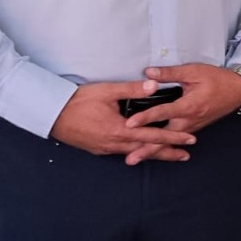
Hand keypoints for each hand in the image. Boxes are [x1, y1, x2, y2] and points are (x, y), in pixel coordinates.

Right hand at [49, 80, 197, 161]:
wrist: (50, 113)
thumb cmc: (77, 101)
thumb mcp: (107, 91)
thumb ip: (132, 89)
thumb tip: (154, 85)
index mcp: (119, 130)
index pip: (153, 135)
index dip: (173, 137)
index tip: (190, 139)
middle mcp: (114, 144)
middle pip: (146, 150)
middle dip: (167, 152)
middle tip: (185, 155)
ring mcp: (104, 148)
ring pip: (134, 152)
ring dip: (152, 153)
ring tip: (168, 154)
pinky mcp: (97, 149)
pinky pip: (121, 152)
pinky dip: (135, 151)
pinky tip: (140, 150)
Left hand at [121, 64, 240, 163]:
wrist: (238, 91)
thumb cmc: (218, 79)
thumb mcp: (194, 71)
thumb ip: (170, 73)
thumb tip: (148, 73)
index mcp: (189, 106)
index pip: (163, 113)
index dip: (145, 118)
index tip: (129, 124)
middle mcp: (189, 120)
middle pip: (165, 138)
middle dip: (147, 149)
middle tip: (130, 159)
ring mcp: (192, 126)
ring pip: (169, 142)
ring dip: (152, 151)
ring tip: (135, 159)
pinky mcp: (193, 128)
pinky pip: (175, 140)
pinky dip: (162, 147)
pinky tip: (150, 150)